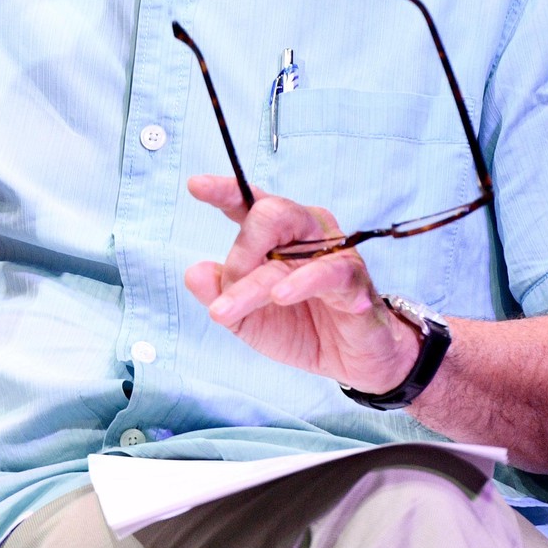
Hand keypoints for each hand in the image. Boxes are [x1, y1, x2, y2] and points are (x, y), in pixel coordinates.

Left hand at [183, 176, 421, 394]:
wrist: (351, 361)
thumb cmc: (301, 328)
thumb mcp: (249, 319)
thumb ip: (221, 295)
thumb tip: (194, 272)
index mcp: (278, 237)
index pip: (250, 203)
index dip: (225, 190)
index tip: (197, 185)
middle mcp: (305, 234)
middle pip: (268, 213)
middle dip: (238, 255)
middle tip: (227, 297)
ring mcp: (331, 252)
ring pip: (288, 247)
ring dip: (251, 283)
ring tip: (226, 312)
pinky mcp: (353, 279)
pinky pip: (327, 271)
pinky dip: (300, 282)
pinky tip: (282, 295)